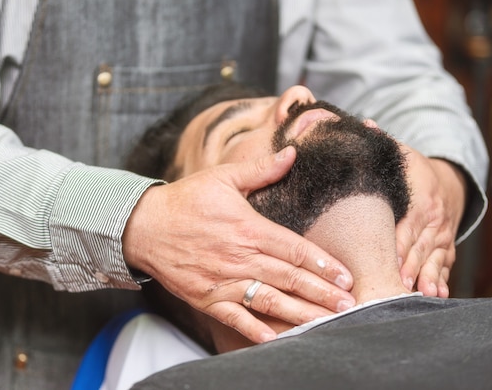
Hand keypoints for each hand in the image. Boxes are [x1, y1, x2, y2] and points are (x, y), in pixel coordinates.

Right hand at [123, 146, 354, 343]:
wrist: (144, 226)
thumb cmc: (186, 200)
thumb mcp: (223, 177)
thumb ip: (261, 169)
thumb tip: (292, 152)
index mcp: (248, 228)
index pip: (293, 249)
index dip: (322, 263)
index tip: (345, 276)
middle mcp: (239, 257)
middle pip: (288, 278)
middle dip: (321, 293)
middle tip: (348, 305)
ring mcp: (223, 281)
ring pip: (269, 301)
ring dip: (300, 313)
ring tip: (326, 322)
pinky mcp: (207, 297)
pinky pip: (235, 317)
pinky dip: (255, 329)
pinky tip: (276, 339)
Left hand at [396, 145, 466, 297]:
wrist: (447, 181)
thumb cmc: (413, 171)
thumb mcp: (401, 154)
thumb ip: (382, 144)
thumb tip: (364, 125)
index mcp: (420, 201)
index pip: (406, 226)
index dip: (397, 244)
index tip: (388, 260)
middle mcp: (434, 221)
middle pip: (418, 248)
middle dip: (408, 267)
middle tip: (397, 285)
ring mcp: (442, 237)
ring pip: (434, 260)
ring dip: (426, 277)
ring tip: (418, 293)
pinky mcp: (446, 248)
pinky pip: (445, 266)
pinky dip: (441, 280)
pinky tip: (436, 295)